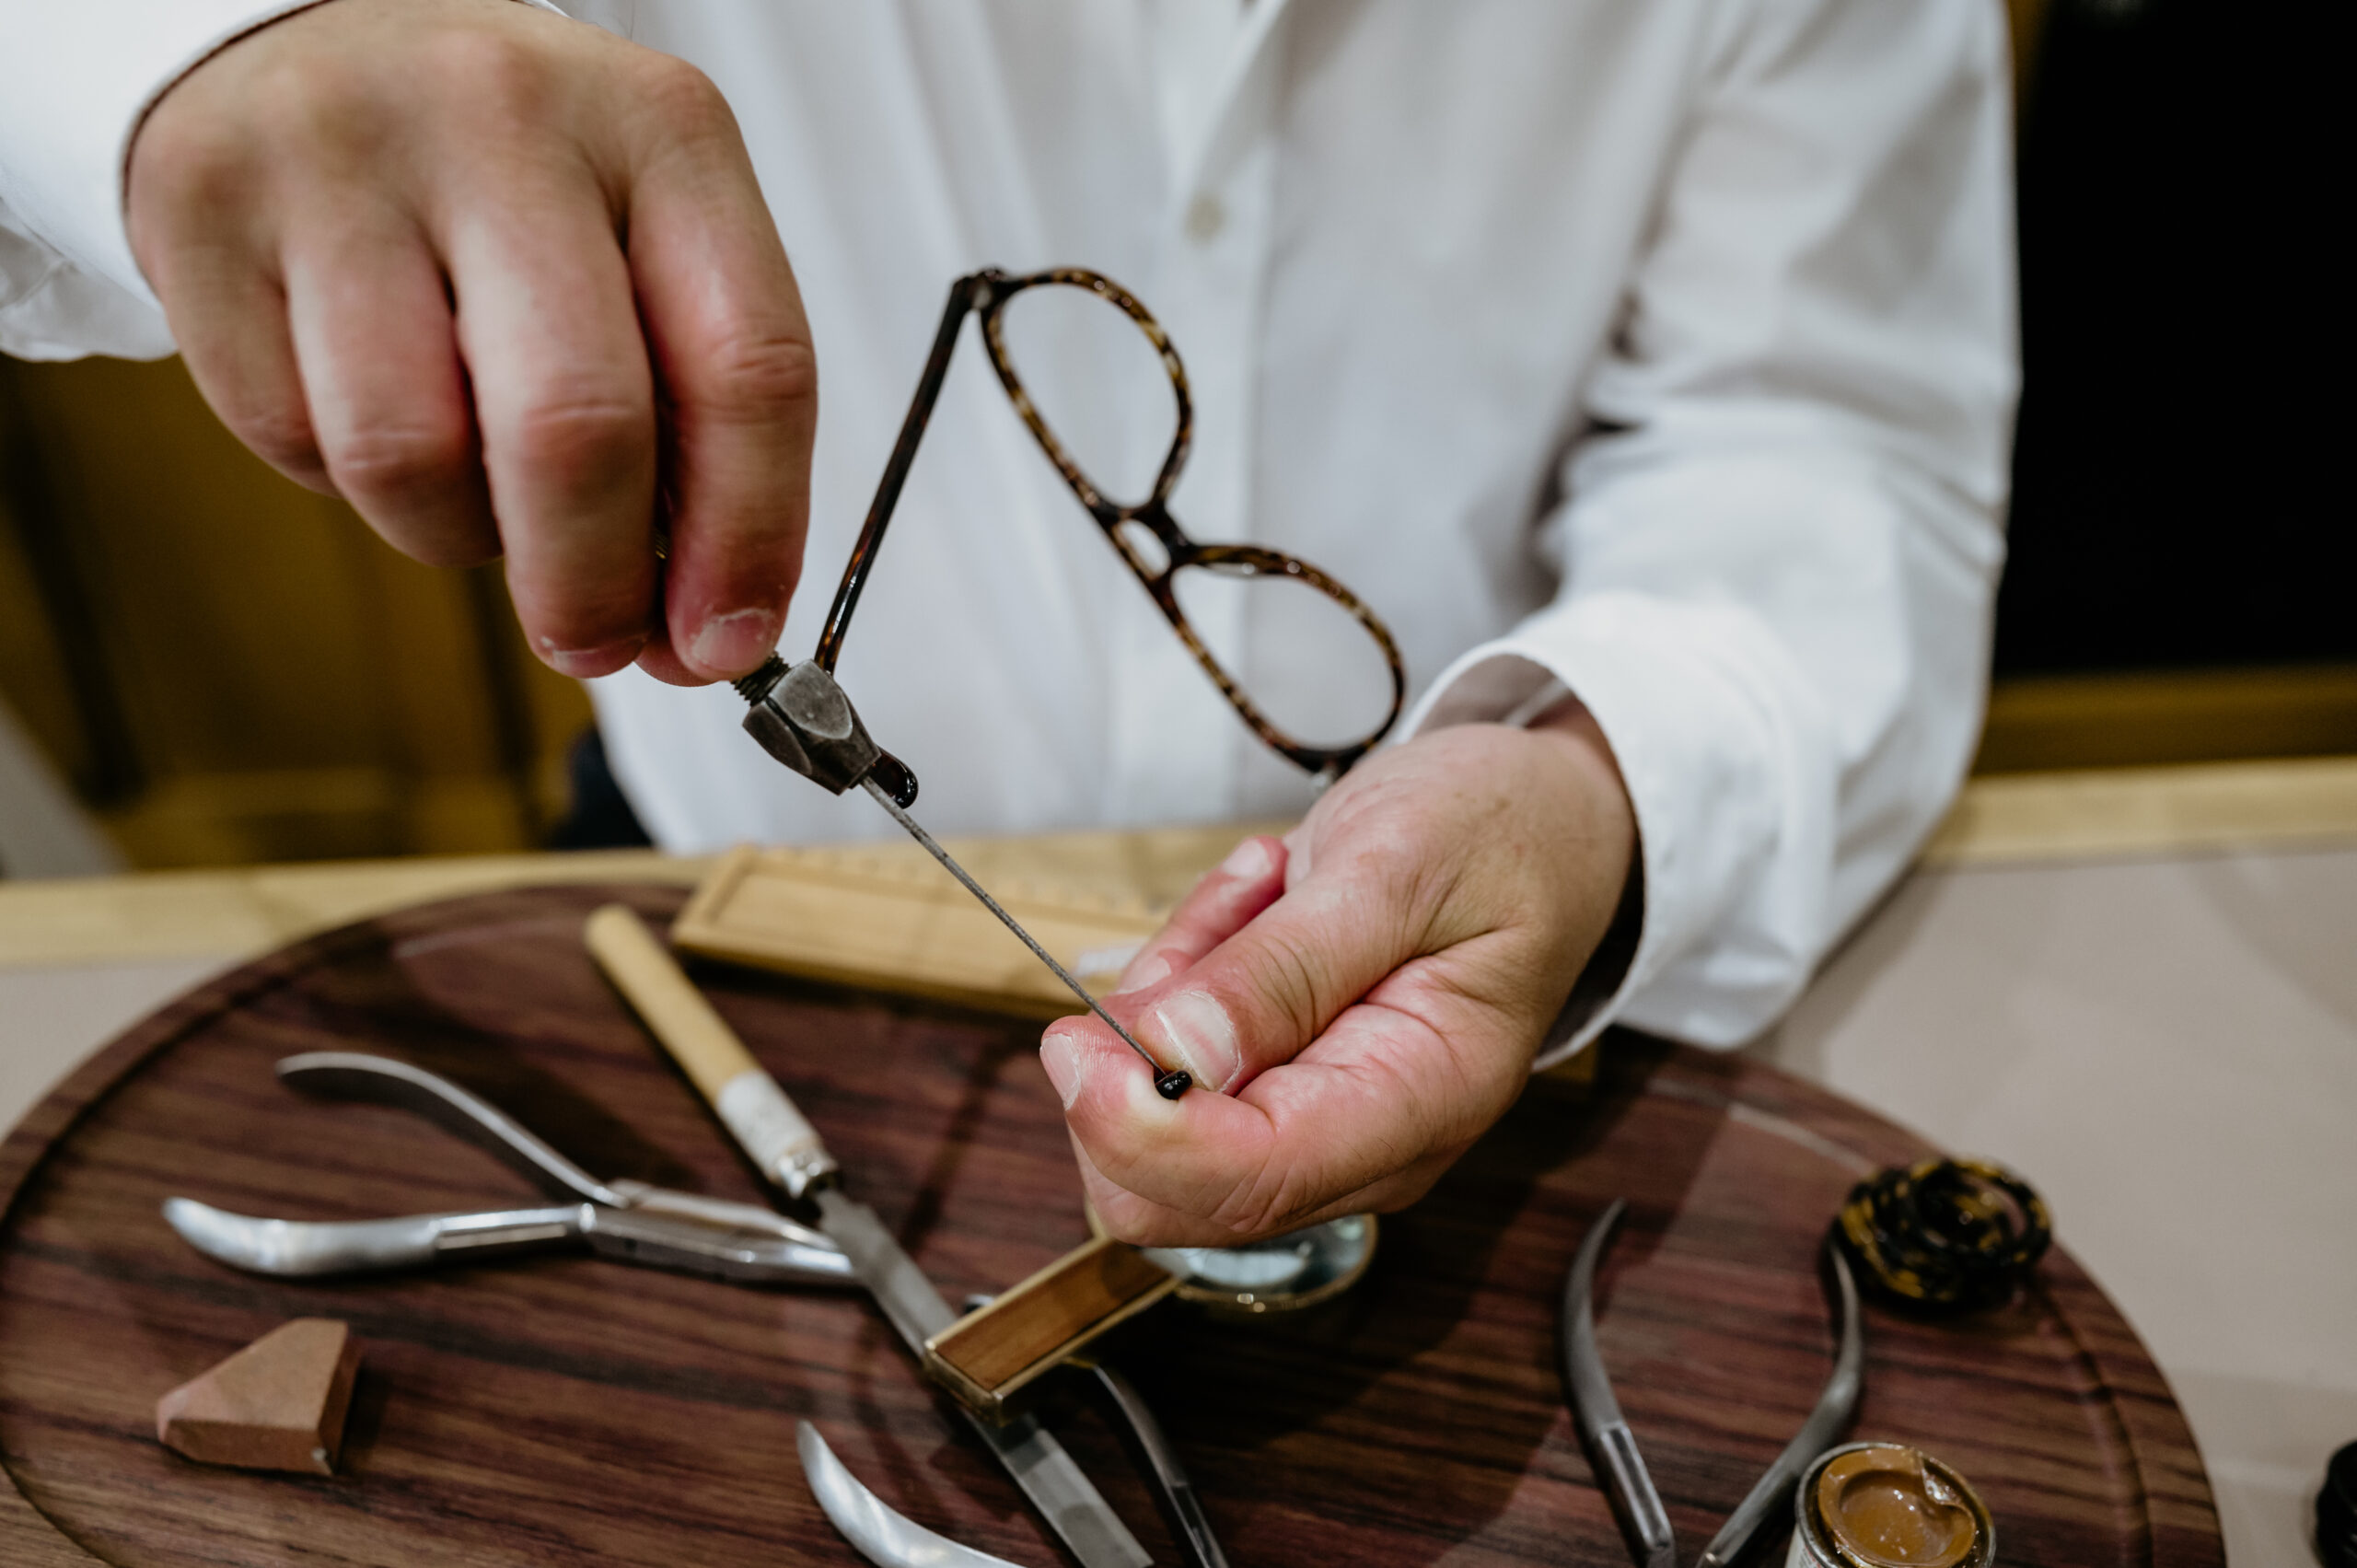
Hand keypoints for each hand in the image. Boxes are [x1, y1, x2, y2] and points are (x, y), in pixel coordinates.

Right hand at [127, 0, 814, 682]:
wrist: (316, 39)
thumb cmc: (519, 181)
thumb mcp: (648, 240)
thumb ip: (698, 414)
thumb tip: (705, 623)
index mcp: (662, 132)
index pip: (749, 368)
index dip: (749, 538)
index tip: (723, 644)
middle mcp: (508, 120)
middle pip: (575, 427)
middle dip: (593, 584)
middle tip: (597, 641)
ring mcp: (343, 156)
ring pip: (411, 456)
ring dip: (457, 534)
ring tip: (475, 488)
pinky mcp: (206, 207)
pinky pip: (292, 438)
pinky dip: (345, 481)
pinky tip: (373, 407)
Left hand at [1041, 703, 1637, 1245]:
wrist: (1548, 821)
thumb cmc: (1498, 835)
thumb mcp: (1394, 868)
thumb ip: (1283, 970)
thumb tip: (1167, 1058)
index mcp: (1421, 1102)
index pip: (1247, 1180)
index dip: (1137, 1128)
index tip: (1078, 1041)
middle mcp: (1367, 1144)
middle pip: (1173, 1189)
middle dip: (1142, 1054)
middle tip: (1215, 925)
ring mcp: (1320, 1125)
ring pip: (1151, 1125)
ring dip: (1171, 996)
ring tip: (1265, 894)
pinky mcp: (1281, 1091)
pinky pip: (1170, 1066)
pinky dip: (1182, 983)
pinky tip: (1260, 910)